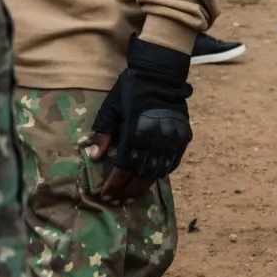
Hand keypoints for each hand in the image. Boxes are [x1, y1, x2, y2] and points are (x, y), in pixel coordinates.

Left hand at [89, 37, 191, 202]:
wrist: (160, 74)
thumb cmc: (131, 90)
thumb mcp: (111, 108)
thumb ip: (103, 133)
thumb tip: (93, 157)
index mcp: (135, 134)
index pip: (123, 169)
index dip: (114, 185)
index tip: (105, 196)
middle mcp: (156, 141)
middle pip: (141, 176)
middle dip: (127, 192)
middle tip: (117, 202)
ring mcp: (172, 140)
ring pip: (158, 173)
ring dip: (144, 187)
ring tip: (132, 197)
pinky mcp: (183, 137)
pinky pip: (173, 163)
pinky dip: (161, 173)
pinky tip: (152, 178)